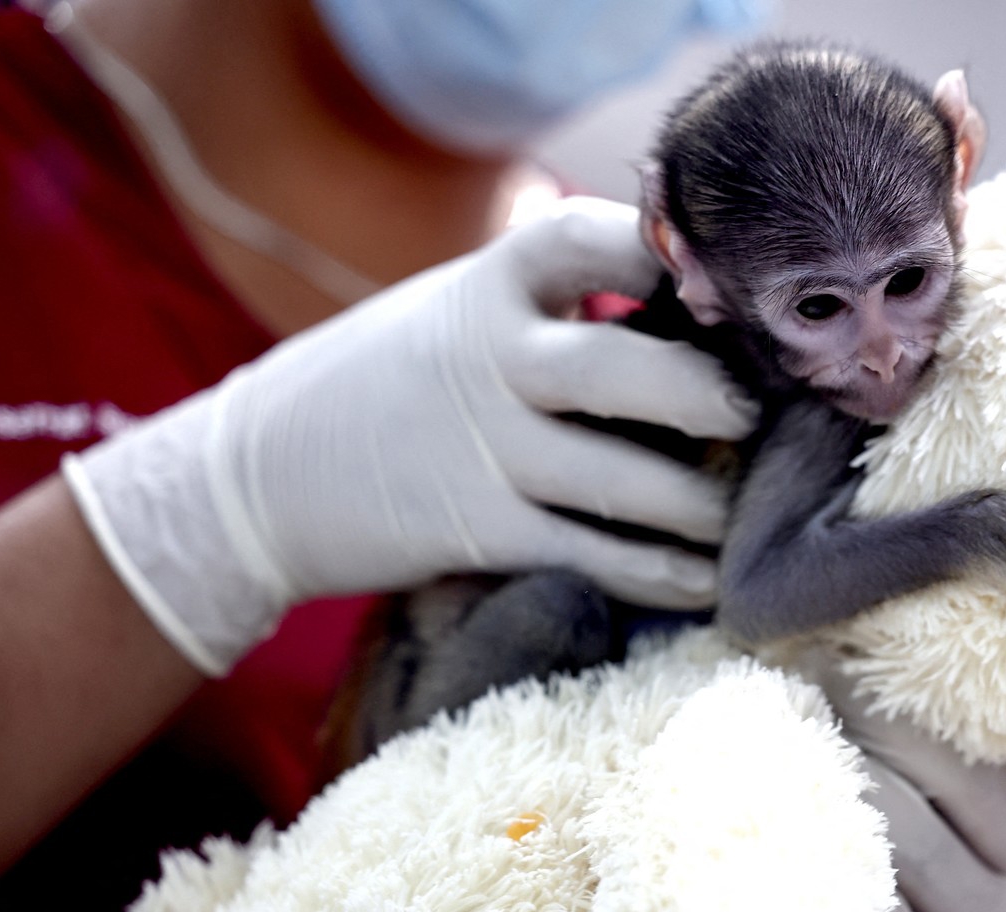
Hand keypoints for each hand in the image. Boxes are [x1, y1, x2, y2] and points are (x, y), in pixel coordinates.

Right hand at [62, 198, 756, 674]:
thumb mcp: (451, 312)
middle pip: (616, 369)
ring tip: (742, 514)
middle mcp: (486, 362)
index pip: (581, 238)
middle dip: (701, 394)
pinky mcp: (480, 533)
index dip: (661, 249)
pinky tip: (702, 579)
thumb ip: (548, 307)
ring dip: (700, 505)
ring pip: (622, 481)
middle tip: (752, 414)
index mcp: (482, 287)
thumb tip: (689, 309)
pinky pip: (595, 556)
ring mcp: (483, 453)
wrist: (253, 480)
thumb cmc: (384, 385)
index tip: (718, 279)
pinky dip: (660, 572)